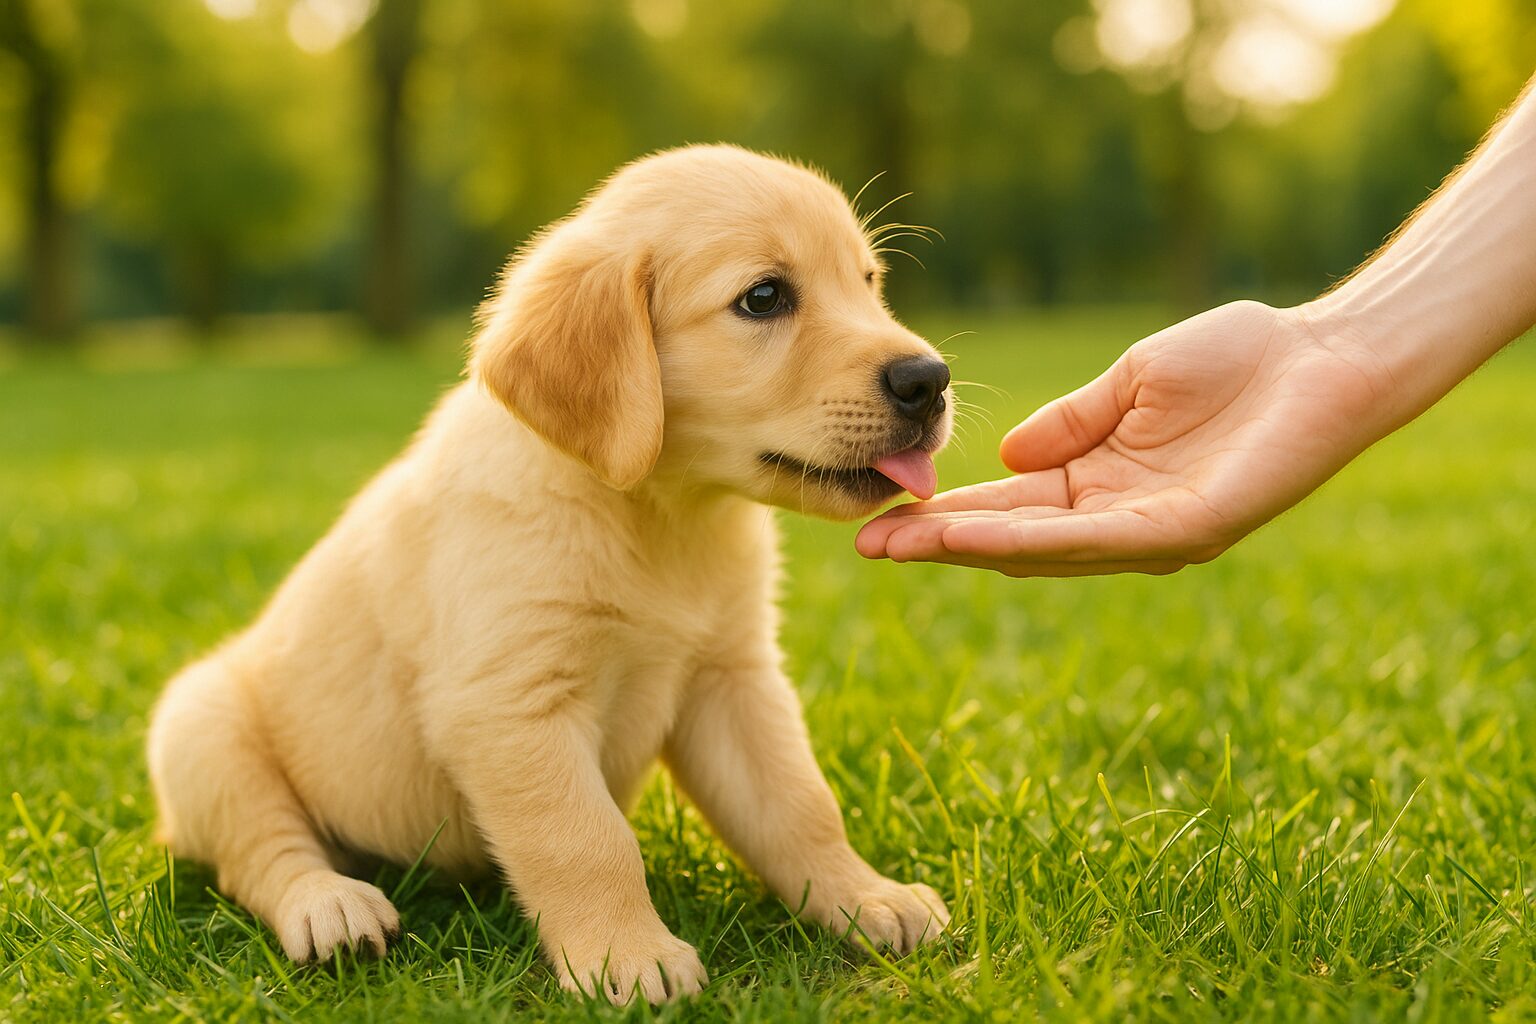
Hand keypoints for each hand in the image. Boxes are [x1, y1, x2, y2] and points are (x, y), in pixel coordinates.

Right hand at [855, 300, 1399, 576]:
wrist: (1327, 354)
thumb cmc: (1241, 357)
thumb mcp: (1129, 382)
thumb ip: (1071, 423)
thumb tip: (1004, 454)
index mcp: (1103, 482)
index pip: (1010, 504)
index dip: (948, 510)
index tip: (886, 512)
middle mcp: (1120, 520)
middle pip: (1013, 539)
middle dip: (938, 542)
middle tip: (866, 547)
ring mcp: (1152, 533)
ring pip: (1042, 550)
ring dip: (967, 546)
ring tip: (901, 543)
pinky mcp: (1187, 531)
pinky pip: (1094, 541)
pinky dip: (1029, 540)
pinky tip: (974, 534)